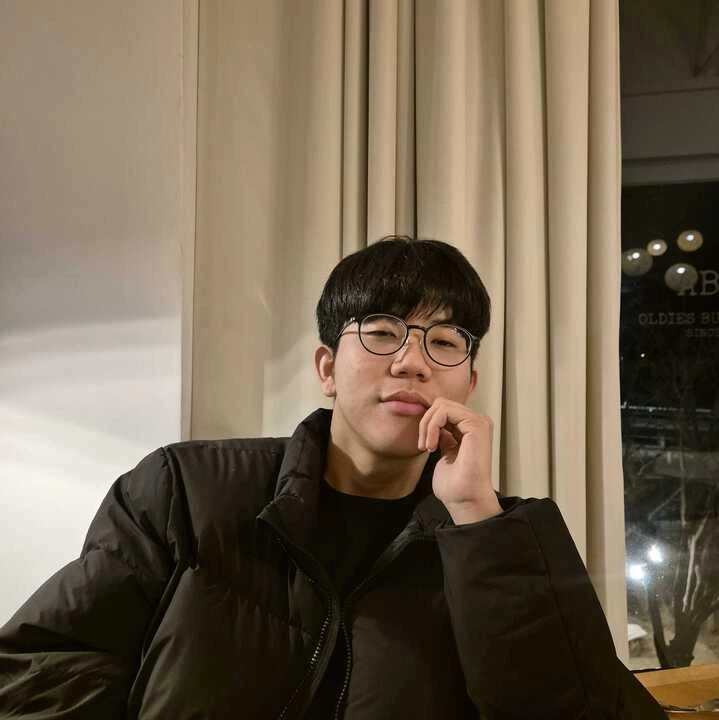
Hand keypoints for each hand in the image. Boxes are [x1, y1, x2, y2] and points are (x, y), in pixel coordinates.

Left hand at [418, 398, 501, 524]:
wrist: (464, 500)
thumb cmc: (455, 485)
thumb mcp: (444, 452)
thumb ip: (443, 436)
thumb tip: (434, 422)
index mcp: (470, 429)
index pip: (443, 410)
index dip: (428, 424)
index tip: (424, 445)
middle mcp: (476, 423)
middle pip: (441, 404)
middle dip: (425, 422)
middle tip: (423, 445)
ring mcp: (478, 422)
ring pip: (441, 404)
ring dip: (427, 425)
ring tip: (428, 446)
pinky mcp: (476, 425)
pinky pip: (444, 410)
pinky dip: (432, 426)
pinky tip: (433, 446)